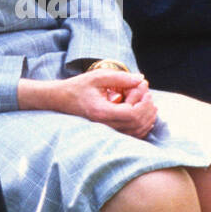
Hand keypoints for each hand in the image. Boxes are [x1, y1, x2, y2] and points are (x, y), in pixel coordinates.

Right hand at [19, 72, 157, 137]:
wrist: (61, 100)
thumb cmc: (78, 87)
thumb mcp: (98, 77)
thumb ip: (121, 78)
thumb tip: (141, 79)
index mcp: (101, 112)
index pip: (131, 114)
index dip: (143, 103)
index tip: (145, 90)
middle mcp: (105, 125)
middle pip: (137, 124)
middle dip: (148, 109)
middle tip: (148, 95)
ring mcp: (107, 131)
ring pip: (136, 132)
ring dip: (147, 118)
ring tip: (149, 103)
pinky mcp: (109, 132)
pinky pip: (131, 135)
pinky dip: (142, 126)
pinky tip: (143, 114)